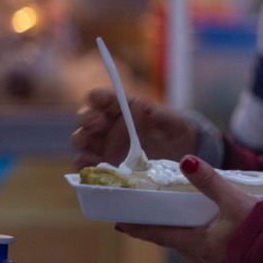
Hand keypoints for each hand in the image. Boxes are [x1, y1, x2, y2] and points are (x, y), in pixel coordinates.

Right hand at [71, 88, 198, 169]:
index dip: (98, 97)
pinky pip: (88, 164)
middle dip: (87, 119)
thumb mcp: (172, 121)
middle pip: (86, 118)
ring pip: (82, 140)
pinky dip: (84, 164)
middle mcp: (108, 125)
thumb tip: (144, 107)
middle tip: (96, 123)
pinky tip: (88, 163)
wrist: (181, 154)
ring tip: (86, 143)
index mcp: (121, 107)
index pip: (102, 98)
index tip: (98, 99)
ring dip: (81, 140)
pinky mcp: (104, 165)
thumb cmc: (174, 131)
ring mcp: (104, 146)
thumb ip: (159, 114)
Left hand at [117, 156, 257, 262]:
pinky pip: (210, 244)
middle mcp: (206, 256)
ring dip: (181, 231)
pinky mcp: (236, 257)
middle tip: (145, 216)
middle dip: (160, 228)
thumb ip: (211, 181)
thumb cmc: (262, 231)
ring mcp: (221, 259)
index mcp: (199, 244)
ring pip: (193, 242)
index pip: (160, 235)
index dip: (139, 228)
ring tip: (176, 218)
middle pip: (175, 239)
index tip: (119, 224)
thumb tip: (186, 160)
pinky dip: (201, 232)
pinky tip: (210, 225)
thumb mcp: (235, 202)